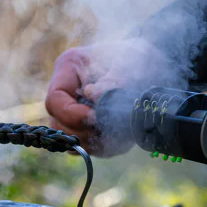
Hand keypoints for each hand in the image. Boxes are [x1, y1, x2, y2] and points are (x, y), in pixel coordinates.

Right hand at [46, 39, 156, 155]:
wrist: (151, 69)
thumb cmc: (139, 58)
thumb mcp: (131, 60)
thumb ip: (114, 77)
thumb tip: (93, 95)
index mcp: (68, 67)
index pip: (55, 100)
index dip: (73, 115)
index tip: (96, 117)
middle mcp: (66, 92)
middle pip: (59, 125)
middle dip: (84, 132)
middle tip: (110, 128)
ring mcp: (73, 113)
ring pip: (72, 139)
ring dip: (95, 142)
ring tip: (120, 132)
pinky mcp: (85, 128)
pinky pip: (87, 147)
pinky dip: (104, 147)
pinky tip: (121, 137)